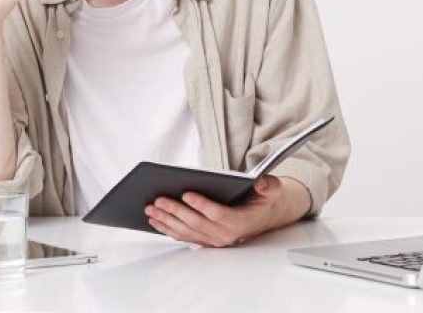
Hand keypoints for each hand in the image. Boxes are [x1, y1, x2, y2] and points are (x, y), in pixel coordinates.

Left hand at [144, 176, 311, 247]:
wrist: (263, 216)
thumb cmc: (262, 200)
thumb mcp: (272, 190)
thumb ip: (269, 186)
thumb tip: (262, 183)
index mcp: (240, 221)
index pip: (218, 214)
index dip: (202, 205)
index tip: (186, 193)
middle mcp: (225, 234)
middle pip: (196, 223)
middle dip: (175, 211)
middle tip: (158, 199)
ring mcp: (213, 239)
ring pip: (186, 231)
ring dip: (167, 220)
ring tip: (151, 208)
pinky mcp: (205, 240)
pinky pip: (184, 236)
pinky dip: (168, 229)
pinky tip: (155, 220)